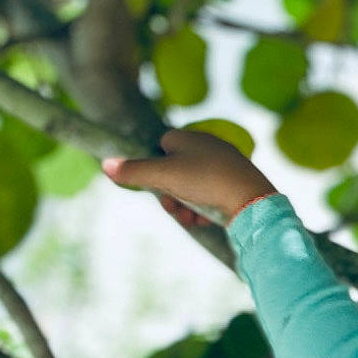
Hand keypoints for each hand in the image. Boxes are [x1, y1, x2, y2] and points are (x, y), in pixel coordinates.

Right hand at [102, 127, 275, 229]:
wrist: (253, 201)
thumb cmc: (206, 181)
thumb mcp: (164, 176)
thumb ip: (134, 171)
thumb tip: (105, 164)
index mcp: (190, 137)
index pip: (162, 146)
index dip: (154, 168)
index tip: (155, 185)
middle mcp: (209, 147)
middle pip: (175, 170)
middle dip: (170, 193)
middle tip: (173, 207)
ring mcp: (224, 166)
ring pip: (192, 187)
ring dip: (185, 205)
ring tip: (190, 217)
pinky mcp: (236, 185)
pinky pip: (210, 196)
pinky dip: (203, 209)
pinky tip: (204, 219)